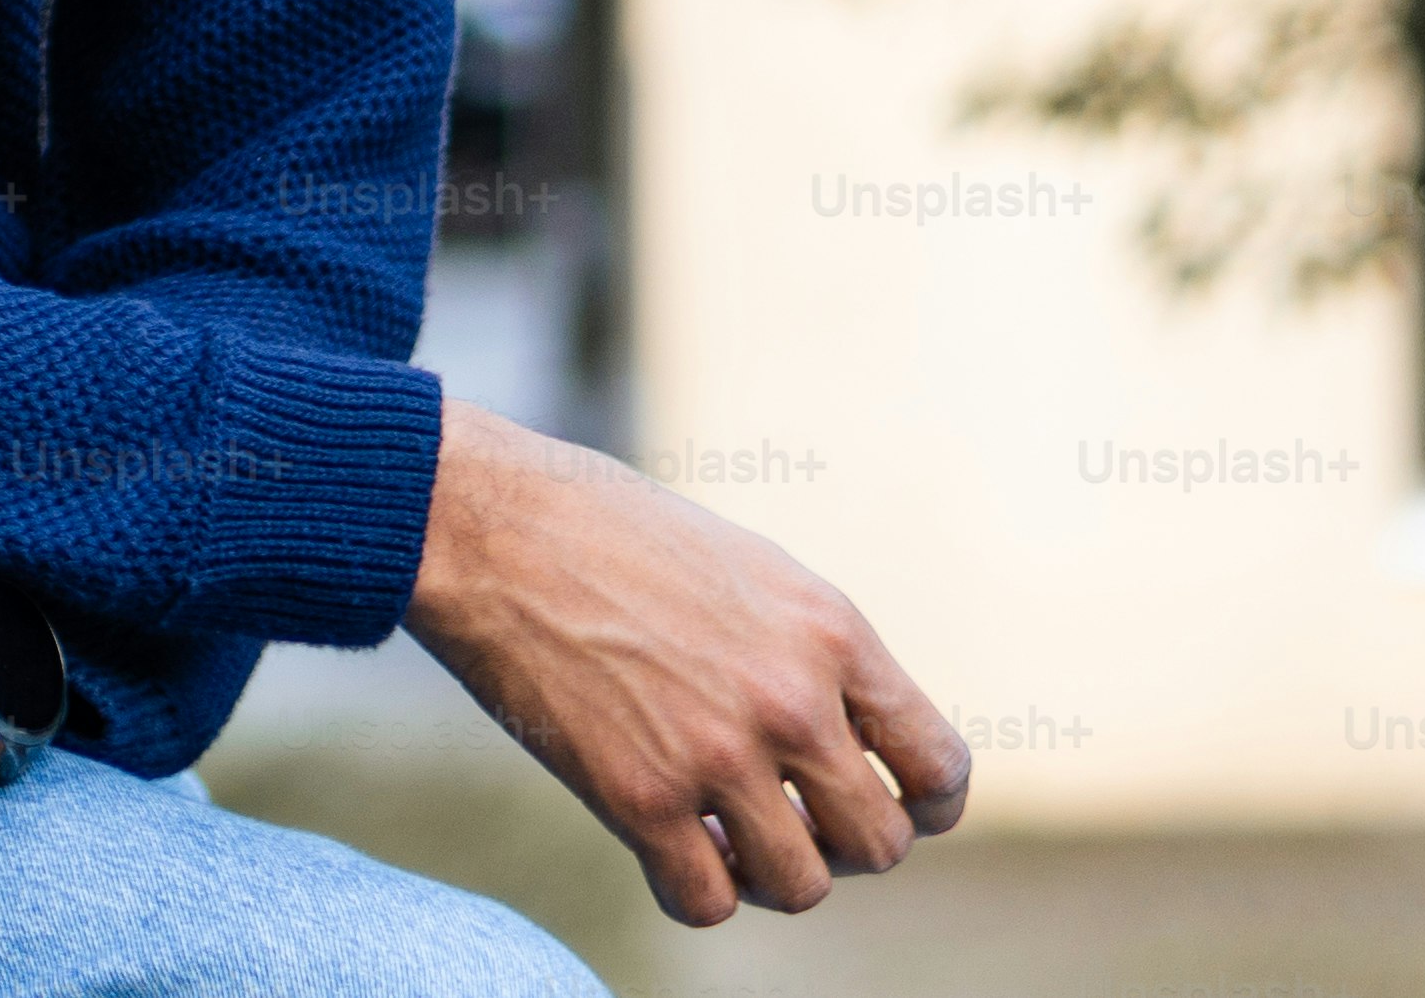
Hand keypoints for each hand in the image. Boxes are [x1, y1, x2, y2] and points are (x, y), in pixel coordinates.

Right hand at [406, 397, 972, 925]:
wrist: (487, 523)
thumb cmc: (606, 529)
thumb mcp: (746, 566)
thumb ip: (811, 650)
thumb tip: (850, 738)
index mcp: (830, 632)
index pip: (937, 765)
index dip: (924, 806)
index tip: (886, 805)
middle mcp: (792, 700)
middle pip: (879, 843)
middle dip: (840, 845)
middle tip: (790, 819)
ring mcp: (717, 753)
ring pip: (800, 886)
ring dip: (768, 874)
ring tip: (728, 838)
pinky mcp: (637, 796)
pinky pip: (704, 900)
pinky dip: (694, 891)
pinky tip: (668, 851)